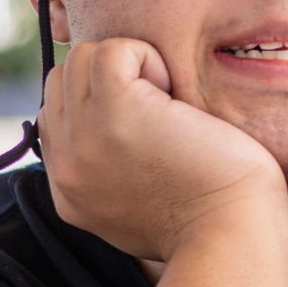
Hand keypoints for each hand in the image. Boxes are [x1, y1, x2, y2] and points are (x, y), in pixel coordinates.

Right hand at [39, 37, 287, 261]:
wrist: (232, 235)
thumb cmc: (214, 222)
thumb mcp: (142, 211)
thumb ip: (112, 177)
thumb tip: (115, 141)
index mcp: (69, 191)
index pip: (55, 118)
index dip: (100, 104)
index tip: (150, 124)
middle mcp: (66, 165)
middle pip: (62, 83)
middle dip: (111, 80)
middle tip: (162, 111)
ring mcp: (84, 137)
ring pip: (80, 61)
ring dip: (130, 67)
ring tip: (169, 101)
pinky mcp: (116, 109)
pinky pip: (112, 51)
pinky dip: (146, 57)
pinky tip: (174, 91)